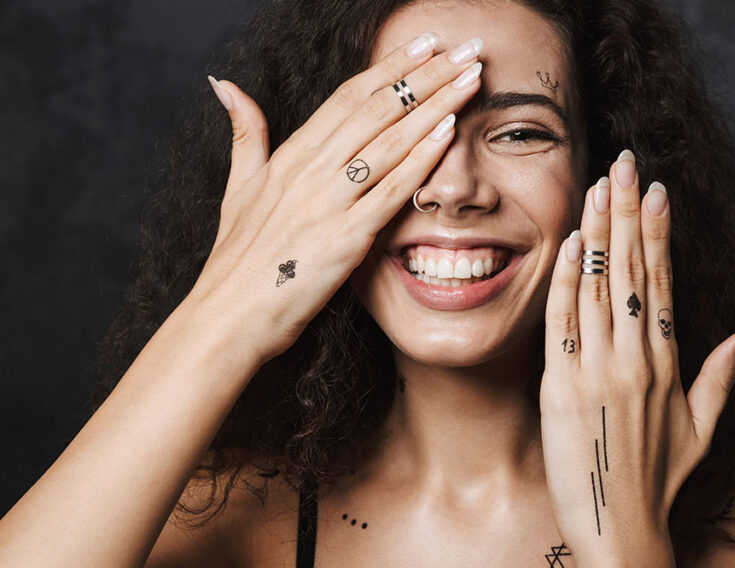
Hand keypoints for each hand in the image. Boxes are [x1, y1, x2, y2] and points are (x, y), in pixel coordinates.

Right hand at [188, 33, 484, 360]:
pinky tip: (450, 134)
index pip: (348, 96)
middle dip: (426, 74)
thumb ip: (244, 134)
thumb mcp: (237, 189)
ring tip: (471, 78)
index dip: (390, 67)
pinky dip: (420, 160)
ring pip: (389, 141)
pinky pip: (389, 191)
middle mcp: (309, 171)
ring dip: (435, 106)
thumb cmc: (237, 260)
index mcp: (290, 156)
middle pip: (378, 108)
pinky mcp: (344, 239)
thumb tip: (224, 84)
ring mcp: (327, 203)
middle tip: (466, 47)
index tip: (425, 43)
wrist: (228, 318)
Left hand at [538, 149, 734, 567]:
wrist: (620, 529)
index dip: (659, 233)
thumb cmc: (659, 480)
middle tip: (624, 162)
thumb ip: (722, 374)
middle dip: (627, 212)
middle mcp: (636, 359)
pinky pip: (562, 323)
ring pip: (598, 287)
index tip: (656, 190)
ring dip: (597, 232)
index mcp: (669, 363)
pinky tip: (568, 243)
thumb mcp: (702, 428)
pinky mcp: (560, 388)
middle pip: (632, 270)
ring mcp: (597, 371)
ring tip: (597, 185)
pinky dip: (565, 281)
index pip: (663, 281)